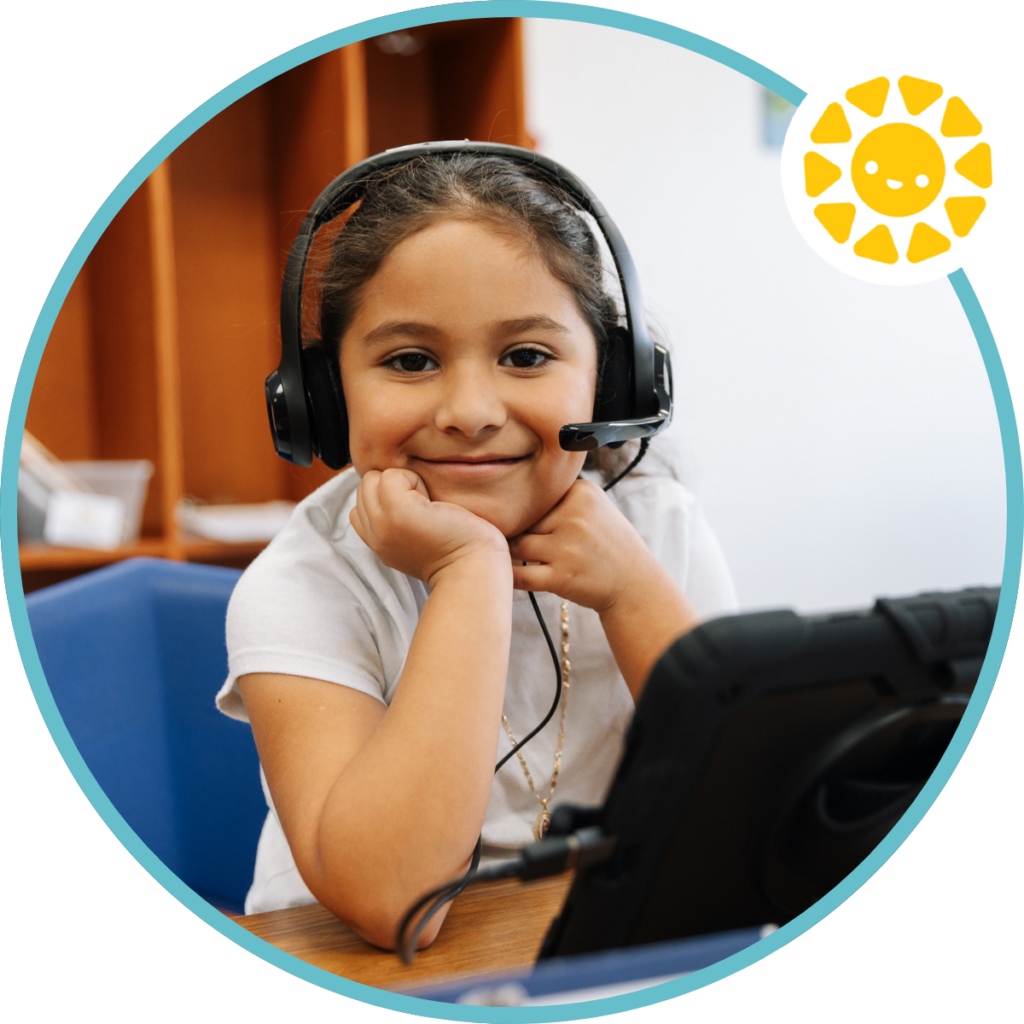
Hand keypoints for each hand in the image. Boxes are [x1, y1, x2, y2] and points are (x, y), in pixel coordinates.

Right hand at [349, 469, 507, 586]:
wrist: (474, 570)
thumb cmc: (460, 552)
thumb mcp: (417, 543)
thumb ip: (397, 524)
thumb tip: (397, 492)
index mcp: (379, 545)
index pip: (360, 508)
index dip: (386, 499)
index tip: (416, 513)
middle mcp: (375, 537)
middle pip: (365, 488)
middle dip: (394, 487)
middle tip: (425, 508)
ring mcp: (383, 524)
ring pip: (373, 479)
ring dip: (404, 482)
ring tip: (428, 506)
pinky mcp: (398, 512)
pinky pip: (392, 476)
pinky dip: (415, 480)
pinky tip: (433, 502)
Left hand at [509, 479, 698, 698]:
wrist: (634, 584)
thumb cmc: (607, 544)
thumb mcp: (594, 506)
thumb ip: (560, 497)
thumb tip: (510, 500)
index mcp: (582, 492)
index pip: (535, 495)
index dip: (524, 509)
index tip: (521, 518)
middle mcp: (575, 516)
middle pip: (524, 519)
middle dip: (516, 531)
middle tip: (510, 540)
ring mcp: (568, 547)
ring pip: (516, 545)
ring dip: (510, 552)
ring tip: (509, 555)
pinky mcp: (561, 576)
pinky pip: (519, 574)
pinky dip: (508, 575)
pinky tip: (505, 575)